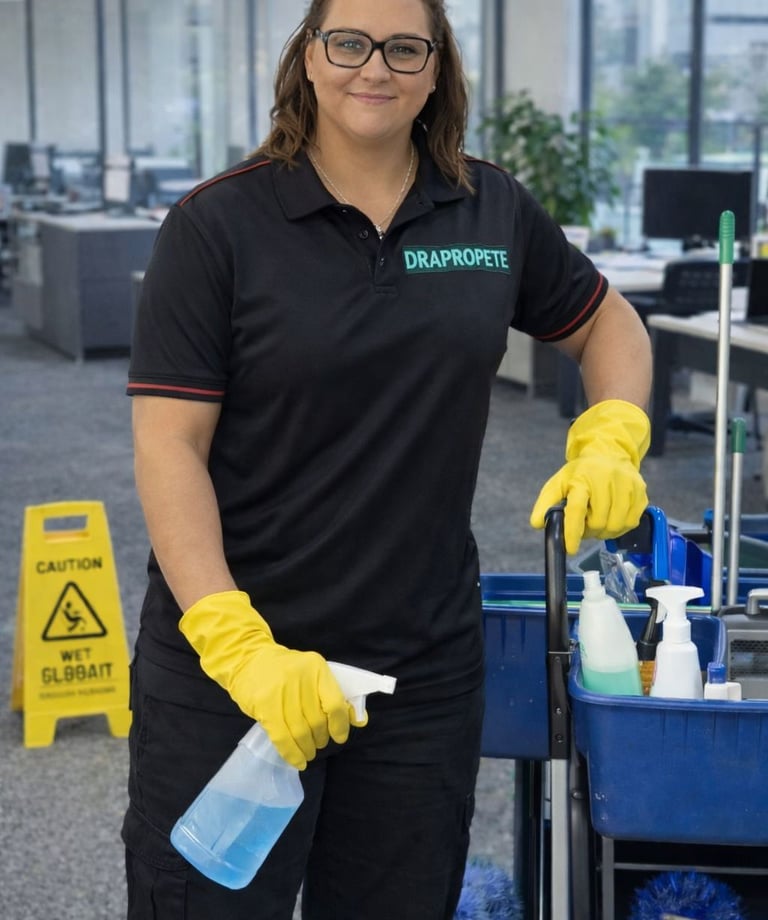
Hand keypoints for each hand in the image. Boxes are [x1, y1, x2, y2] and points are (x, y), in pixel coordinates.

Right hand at [179, 591, 361, 768]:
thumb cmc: (285, 670)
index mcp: (317, 667)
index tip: (339, 737)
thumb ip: (334, 695)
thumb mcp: (313, 674)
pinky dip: (291, 753)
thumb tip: (359, 721)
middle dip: (321, 739)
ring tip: (308, 753)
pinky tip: (297, 761)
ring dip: (307, 748)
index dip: (340, 725)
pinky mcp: (264, 704)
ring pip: (300, 731)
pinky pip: (282, 736)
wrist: (247, 659)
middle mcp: (300, 676)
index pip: (335, 703)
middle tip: (318, 744)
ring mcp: (280, 690)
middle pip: (317, 720)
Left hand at [530, 399, 649, 554]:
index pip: (576, 509)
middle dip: (590, 531)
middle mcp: (606, 480)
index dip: (573, 532)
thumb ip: (546, 503)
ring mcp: (626, 485)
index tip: (570, 549)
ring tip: (598, 521)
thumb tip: (537, 523)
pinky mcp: (640, 491)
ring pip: (616, 525)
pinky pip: (632, 522)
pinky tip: (612, 518)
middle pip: (598, 522)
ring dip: (605, 531)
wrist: (608, 453)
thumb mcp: (559, 483)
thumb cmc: (581, 473)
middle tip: (586, 525)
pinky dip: (620, 528)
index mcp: (582, 479)